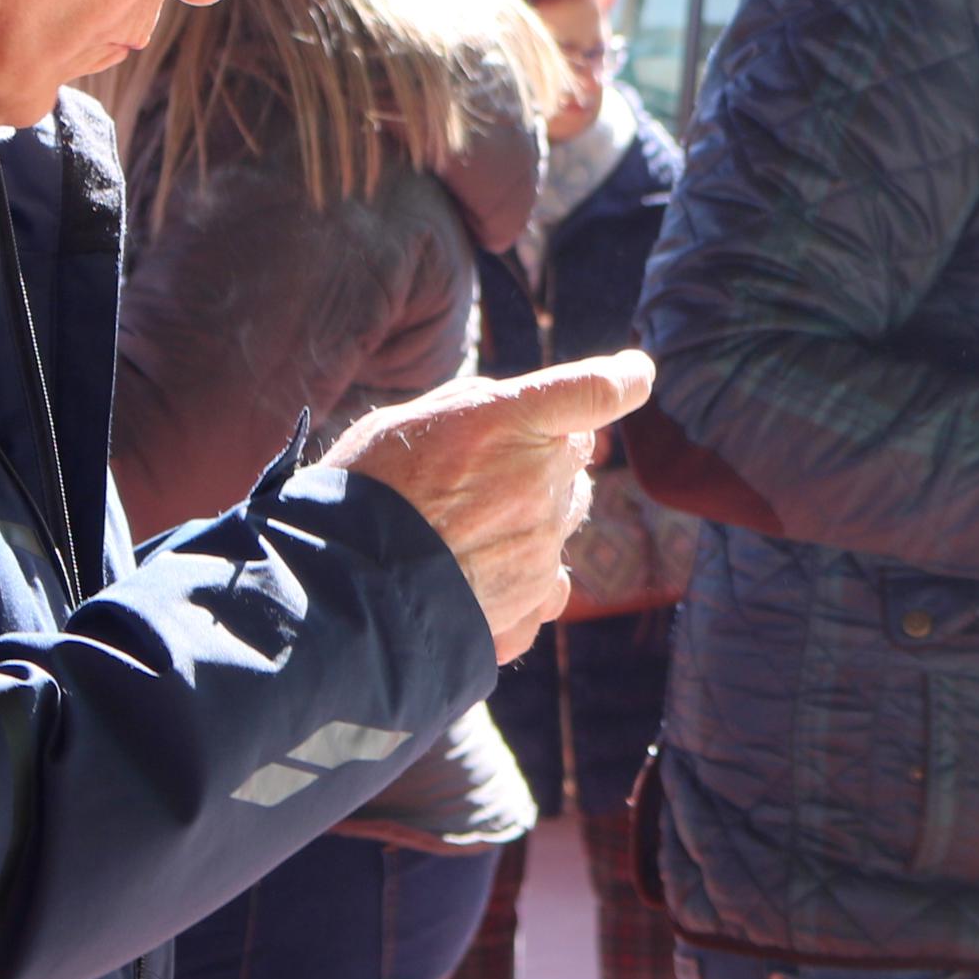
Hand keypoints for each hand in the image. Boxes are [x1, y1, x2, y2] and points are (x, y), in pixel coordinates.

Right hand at [334, 352, 656, 657]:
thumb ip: (473, 406)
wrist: (343, 594)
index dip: (623, 379)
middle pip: (572, 461)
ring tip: (462, 533)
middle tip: (476, 477)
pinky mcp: (533, 604)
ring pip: (560, 521)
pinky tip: (472, 579)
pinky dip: (520, 578)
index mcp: (512, 424)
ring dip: (529, 518)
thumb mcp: (403, 422)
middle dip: (541, 461)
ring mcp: (543, 548)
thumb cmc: (362, 495)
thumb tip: (510, 406)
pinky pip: (547, 584)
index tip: (635, 375)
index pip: (595, 391)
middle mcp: (542, 483)